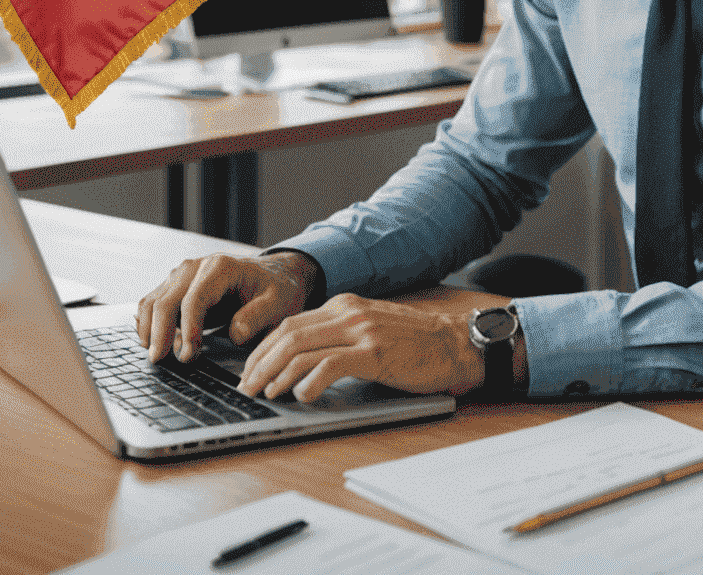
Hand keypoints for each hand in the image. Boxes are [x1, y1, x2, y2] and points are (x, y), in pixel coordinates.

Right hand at [135, 251, 317, 363]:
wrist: (273, 276)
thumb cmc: (276, 290)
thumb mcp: (279, 303)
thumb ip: (259, 317)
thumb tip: (235, 334)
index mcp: (222, 268)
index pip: (194, 299)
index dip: (188, 329)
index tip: (189, 356)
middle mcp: (196, 267)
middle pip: (165, 300)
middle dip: (160, 334)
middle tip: (162, 362)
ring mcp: (182, 275)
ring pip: (152, 302)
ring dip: (150, 331)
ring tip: (159, 357)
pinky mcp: (175, 287)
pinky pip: (151, 304)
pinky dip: (147, 325)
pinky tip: (155, 344)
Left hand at [237, 293, 489, 402]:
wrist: (455, 345)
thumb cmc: (415, 345)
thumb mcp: (371, 331)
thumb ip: (340, 338)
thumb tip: (299, 363)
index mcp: (345, 305)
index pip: (290, 324)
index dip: (262, 349)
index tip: (249, 372)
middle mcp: (350, 313)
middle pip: (289, 334)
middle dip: (260, 363)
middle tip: (247, 388)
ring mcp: (363, 331)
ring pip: (303, 348)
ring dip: (277, 374)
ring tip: (267, 394)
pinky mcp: (376, 352)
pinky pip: (331, 364)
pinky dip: (309, 380)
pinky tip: (302, 396)